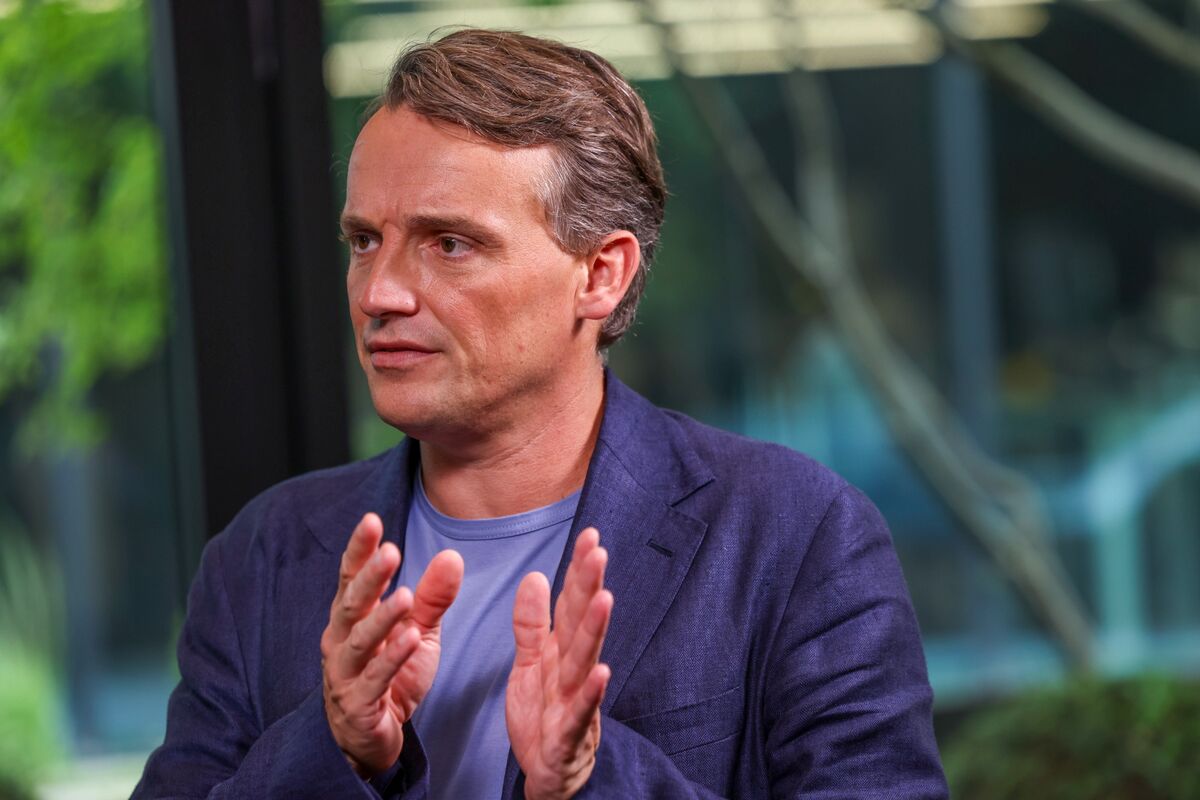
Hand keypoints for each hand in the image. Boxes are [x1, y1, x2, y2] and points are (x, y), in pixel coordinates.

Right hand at [320, 512, 462, 776]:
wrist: (370, 739)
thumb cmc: (389, 678)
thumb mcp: (417, 632)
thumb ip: (432, 598)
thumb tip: (452, 556)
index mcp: (351, 619)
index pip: (352, 578)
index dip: (360, 550)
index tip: (372, 520)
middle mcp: (341, 641)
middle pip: (352, 603)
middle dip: (370, 577)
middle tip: (390, 551)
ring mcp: (345, 674)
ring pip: (359, 641)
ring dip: (382, 617)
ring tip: (406, 596)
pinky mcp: (358, 704)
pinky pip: (374, 679)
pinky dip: (392, 658)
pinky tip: (410, 639)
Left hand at [507, 528, 612, 799]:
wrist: (548, 773)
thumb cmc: (545, 715)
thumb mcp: (530, 663)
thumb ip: (532, 623)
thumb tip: (535, 576)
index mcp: (561, 652)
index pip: (571, 605)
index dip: (579, 572)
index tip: (590, 535)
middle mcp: (573, 671)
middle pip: (582, 624)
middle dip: (589, 587)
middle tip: (598, 552)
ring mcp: (575, 702)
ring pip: (585, 661)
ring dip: (596, 630)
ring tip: (604, 598)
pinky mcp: (569, 735)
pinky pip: (581, 712)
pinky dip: (591, 693)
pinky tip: (602, 671)